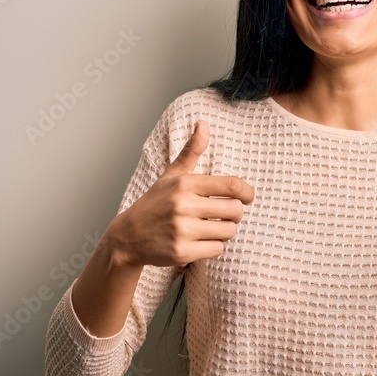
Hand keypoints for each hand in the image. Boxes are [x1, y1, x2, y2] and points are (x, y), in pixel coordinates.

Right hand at [105, 119, 254, 268]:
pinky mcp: (181, 252)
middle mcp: (184, 205)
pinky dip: (213, 247)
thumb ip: (191, 151)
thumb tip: (203, 123)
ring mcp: (182, 230)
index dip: (247, 192)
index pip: (232, 185)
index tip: (248, 197)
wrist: (128, 236)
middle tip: (224, 214)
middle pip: (235, 210)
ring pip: (228, 231)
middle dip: (234, 214)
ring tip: (210, 227)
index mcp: (185, 184)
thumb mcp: (172, 175)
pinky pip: (217, 250)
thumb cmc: (156, 202)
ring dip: (224, 231)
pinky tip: (199, 241)